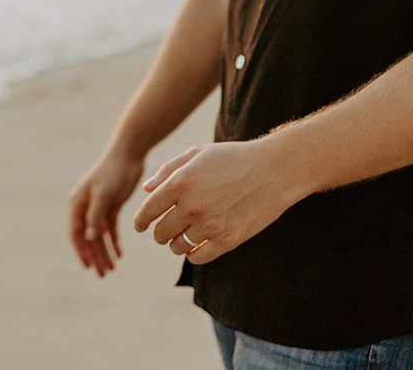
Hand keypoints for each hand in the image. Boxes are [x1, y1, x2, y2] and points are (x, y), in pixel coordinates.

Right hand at [67, 150, 146, 275]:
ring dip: (104, 252)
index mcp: (77, 204)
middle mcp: (85, 207)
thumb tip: (90, 239)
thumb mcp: (104, 195)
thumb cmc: (113, 172)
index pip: (76, 233)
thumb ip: (95, 217)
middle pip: (88, 237)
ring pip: (99, 235)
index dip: (81, 251)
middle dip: (95, 256)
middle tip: (104, 274)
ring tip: (112, 269)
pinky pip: (110, 228)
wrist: (128, 154)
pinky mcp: (111, 205)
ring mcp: (98, 207)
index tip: (89, 267)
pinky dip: (114, 241)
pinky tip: (120, 254)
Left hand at [130, 141, 299, 265]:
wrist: (272, 171)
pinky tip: (196, 245)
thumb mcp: (196, 154)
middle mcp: (192, 206)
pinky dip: (193, 254)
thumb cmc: (232, 159)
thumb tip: (147, 190)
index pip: (148, 211)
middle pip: (160, 232)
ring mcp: (210, 225)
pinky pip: (198, 257)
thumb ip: (168, 171)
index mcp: (180, 182)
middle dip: (159, 232)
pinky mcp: (228, 240)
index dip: (140, 221)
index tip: (140, 226)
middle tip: (164, 229)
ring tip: (182, 235)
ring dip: (175, 243)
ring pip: (177, 246)